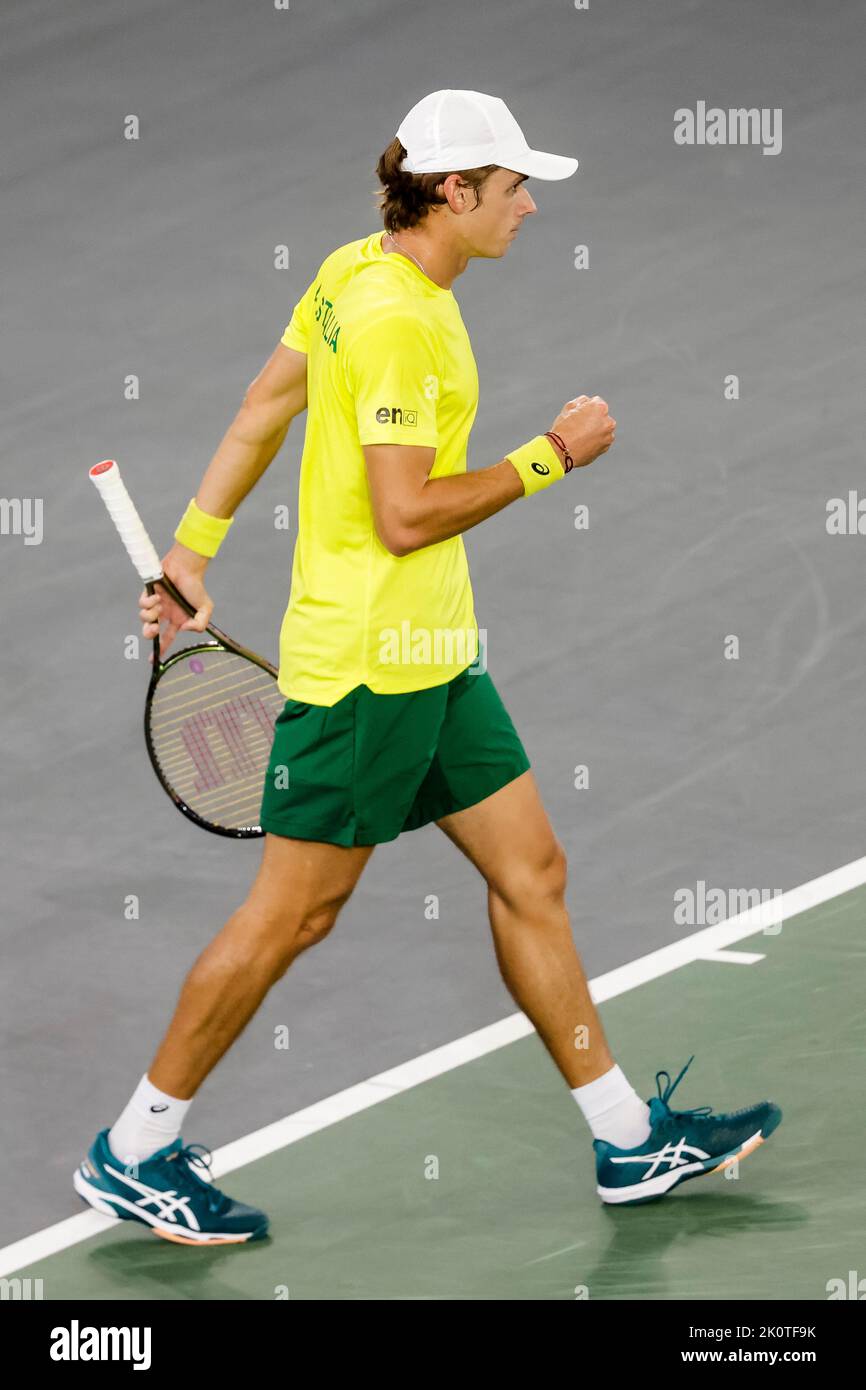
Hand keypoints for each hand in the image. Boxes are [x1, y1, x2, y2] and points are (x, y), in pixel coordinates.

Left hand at [139, 543, 213, 660]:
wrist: (187, 567)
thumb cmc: (196, 587)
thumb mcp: (205, 609)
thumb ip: (200, 624)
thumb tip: (184, 629)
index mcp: (178, 619)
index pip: (167, 637)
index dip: (160, 649)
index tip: (153, 660)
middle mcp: (165, 613)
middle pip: (150, 630)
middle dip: (149, 633)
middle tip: (154, 629)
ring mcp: (156, 603)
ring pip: (144, 618)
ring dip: (151, 615)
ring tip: (160, 606)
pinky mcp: (148, 593)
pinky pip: (142, 604)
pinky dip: (148, 603)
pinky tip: (158, 597)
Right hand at [548, 395, 615, 468]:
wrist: (561, 451)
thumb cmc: (563, 428)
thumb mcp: (569, 407)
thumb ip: (582, 401)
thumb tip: (587, 402)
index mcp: (600, 408)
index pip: (596, 402)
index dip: (585, 408)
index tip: (578, 415)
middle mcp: (608, 421)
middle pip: (601, 416)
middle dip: (594, 419)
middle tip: (579, 427)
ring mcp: (608, 436)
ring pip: (603, 430)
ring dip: (596, 431)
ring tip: (580, 437)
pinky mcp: (605, 448)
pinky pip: (601, 441)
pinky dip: (595, 442)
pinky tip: (583, 444)